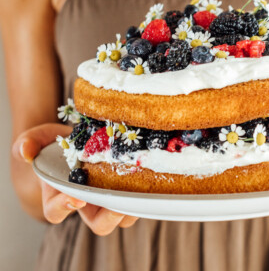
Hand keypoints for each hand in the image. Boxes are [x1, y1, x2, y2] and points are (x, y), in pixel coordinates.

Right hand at [13, 123, 137, 234]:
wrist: (81, 136)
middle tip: (118, 203)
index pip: (56, 211)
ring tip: (140, 190)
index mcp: (59, 195)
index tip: (76, 197)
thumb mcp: (41, 137)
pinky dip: (144, 191)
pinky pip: (137, 198)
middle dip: (109, 217)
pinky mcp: (125, 188)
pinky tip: (151, 175)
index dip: (64, 207)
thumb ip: (30, 142)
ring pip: (123, 214)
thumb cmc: (57, 142)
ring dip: (132, 206)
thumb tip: (26, 149)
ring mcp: (108, 197)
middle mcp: (86, 202)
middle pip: (99, 224)